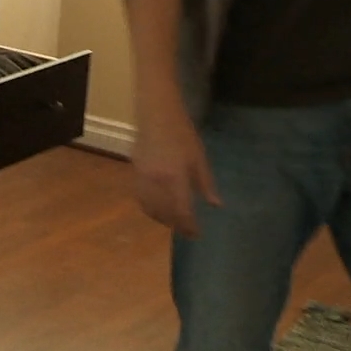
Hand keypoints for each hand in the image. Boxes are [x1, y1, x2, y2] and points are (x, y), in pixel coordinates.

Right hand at [131, 104, 220, 237]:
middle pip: (165, 213)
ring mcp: (143, 179)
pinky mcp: (135, 174)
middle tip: (187, 231)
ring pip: (150, 209)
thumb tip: (216, 205)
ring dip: (162, 219)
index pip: (182, 211)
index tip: (197, 234)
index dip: (189, 226)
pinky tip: (158, 209)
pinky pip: (140, 199)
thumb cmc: (182, 135)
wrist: (156, 116)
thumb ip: (205, 183)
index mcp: (175, 178)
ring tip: (173, 222)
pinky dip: (149, 209)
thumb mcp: (199, 158)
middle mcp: (156, 183)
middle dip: (176, 225)